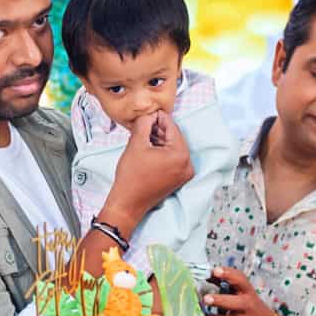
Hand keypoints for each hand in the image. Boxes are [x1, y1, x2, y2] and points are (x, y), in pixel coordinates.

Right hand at [101, 111, 192, 234]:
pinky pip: (173, 158)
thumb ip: (145, 123)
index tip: (150, 112)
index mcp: (181, 155)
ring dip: (160, 140)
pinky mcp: (178, 179)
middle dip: (159, 129)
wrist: (128, 203)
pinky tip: (148, 148)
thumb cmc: (132, 178)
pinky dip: (162, 151)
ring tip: (144, 136)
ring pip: (173, 147)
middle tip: (145, 123)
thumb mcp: (136, 143)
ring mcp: (184, 173)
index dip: (159, 118)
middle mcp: (187, 165)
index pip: (172, 127)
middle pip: (174, 137)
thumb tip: (150, 114)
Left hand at [202, 266, 275, 315]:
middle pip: (233, 303)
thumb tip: (207, 275)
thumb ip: (227, 282)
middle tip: (205, 299)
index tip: (215, 271)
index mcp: (247, 293)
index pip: (240, 280)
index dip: (227, 274)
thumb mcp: (243, 293)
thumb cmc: (249, 307)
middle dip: (218, 301)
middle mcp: (247, 308)